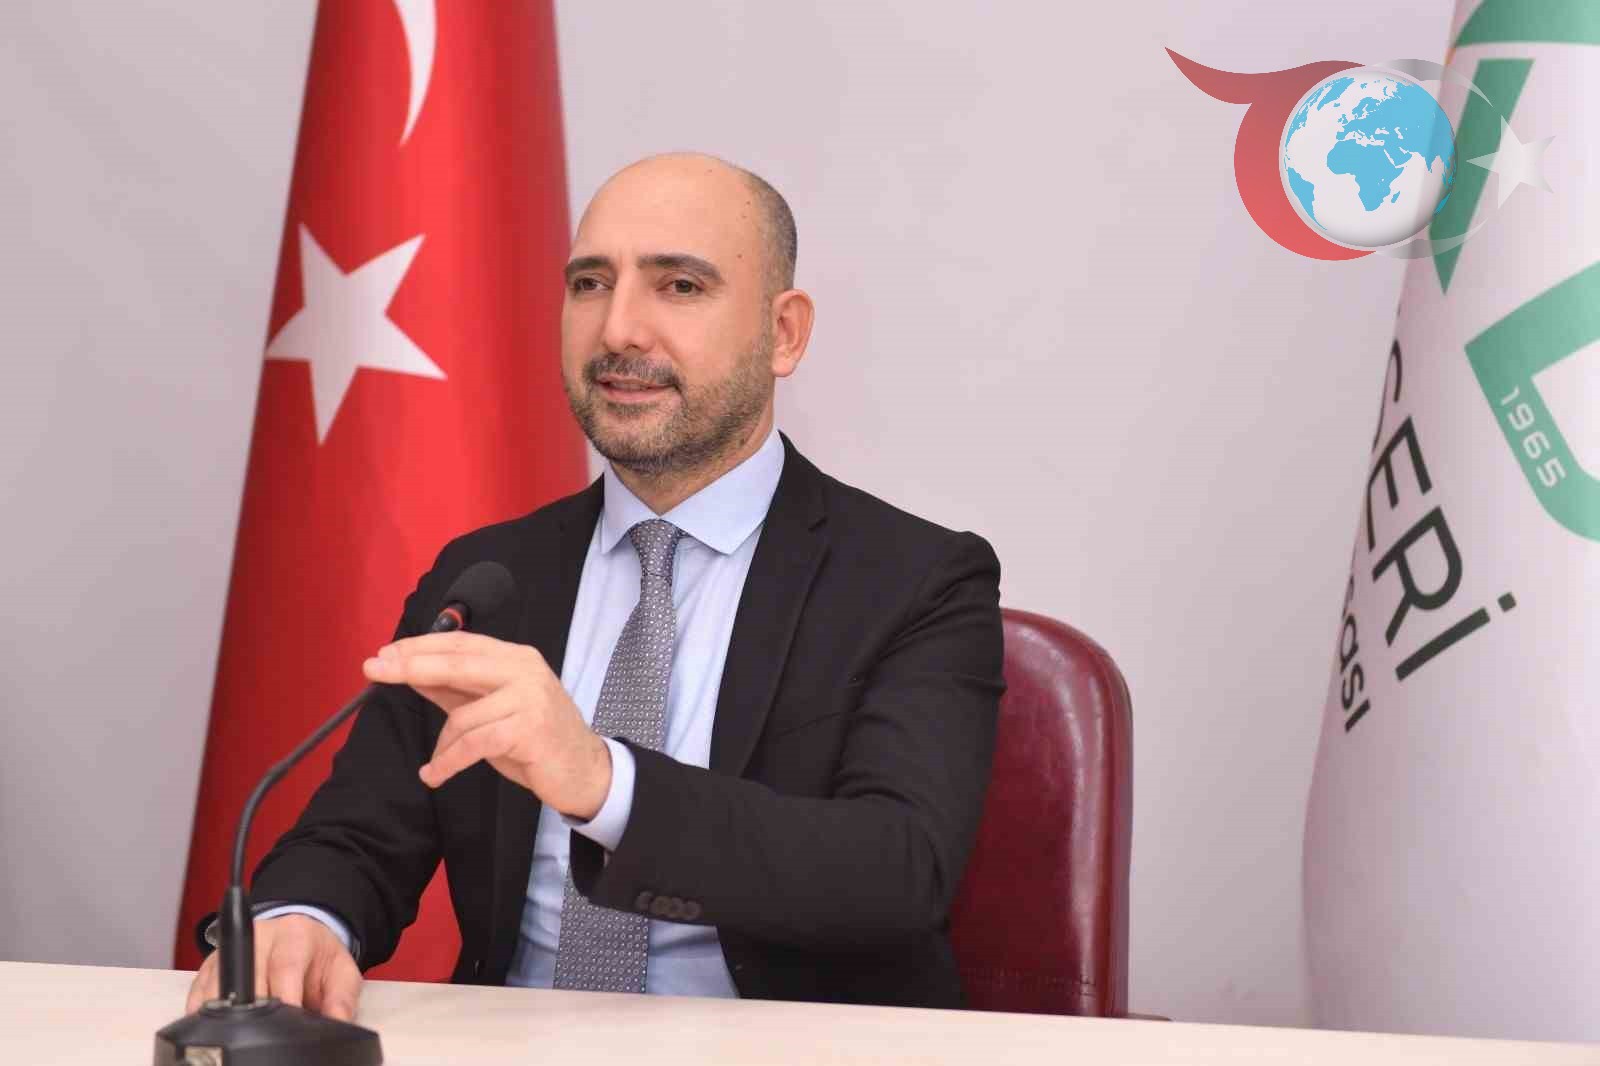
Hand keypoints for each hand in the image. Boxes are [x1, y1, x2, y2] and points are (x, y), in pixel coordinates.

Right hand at [185, 915, 360, 1020]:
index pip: (285, 965)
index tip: (289, 1016)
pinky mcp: (211, 966)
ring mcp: (231, 951)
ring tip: (238, 1035)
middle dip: (254, 1009)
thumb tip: (337, 1023)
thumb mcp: (341, 973)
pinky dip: (203, 1012)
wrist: (299, 941)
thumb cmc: (318, 959)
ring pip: (218, 984)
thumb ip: (342, 998)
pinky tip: (215, 1028)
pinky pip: (199, 991)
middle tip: (262, 1033)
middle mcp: (259, 938)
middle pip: (248, 976)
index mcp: (295, 935)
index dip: (285, 994)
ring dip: (226, 1013)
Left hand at [362, 632, 612, 818]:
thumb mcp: (493, 709)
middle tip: (374, 668)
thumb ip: (455, 690)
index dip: (420, 647)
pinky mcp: (528, 730)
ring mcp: (529, 698)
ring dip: (441, 745)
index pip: (460, 643)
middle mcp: (524, 670)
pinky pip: (473, 744)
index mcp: (515, 658)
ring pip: (463, 715)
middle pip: (456, 663)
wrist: (583, 770)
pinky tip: (435, 775)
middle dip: (411, 666)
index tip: (384, 654)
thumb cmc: (536, 739)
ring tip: (435, 765)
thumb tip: (410, 673)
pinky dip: (448, 762)